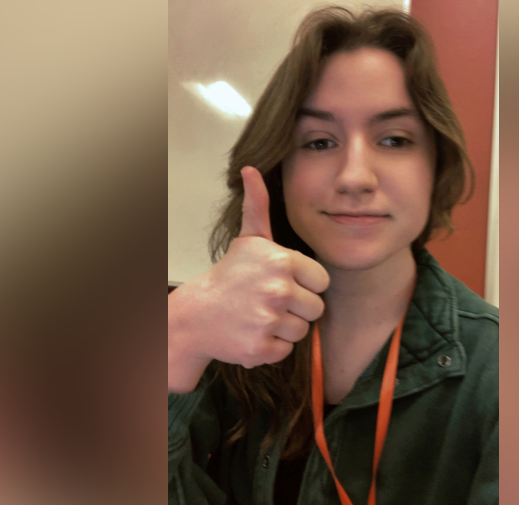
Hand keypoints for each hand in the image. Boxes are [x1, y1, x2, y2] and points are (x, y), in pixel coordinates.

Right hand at [168, 167, 328, 392]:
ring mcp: (268, 320)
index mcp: (282, 261)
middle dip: (297, 308)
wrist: (196, 314)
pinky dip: (271, 347)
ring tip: (260, 316)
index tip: (282, 282)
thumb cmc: (230, 276)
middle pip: (316, 308)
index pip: (322, 281)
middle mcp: (277, 289)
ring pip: (302, 331)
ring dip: (284, 327)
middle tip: (270, 301)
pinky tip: (253, 332)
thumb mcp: (249, 239)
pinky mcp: (260, 349)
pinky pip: (286, 350)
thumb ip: (258, 205)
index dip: (305, 284)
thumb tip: (250, 168)